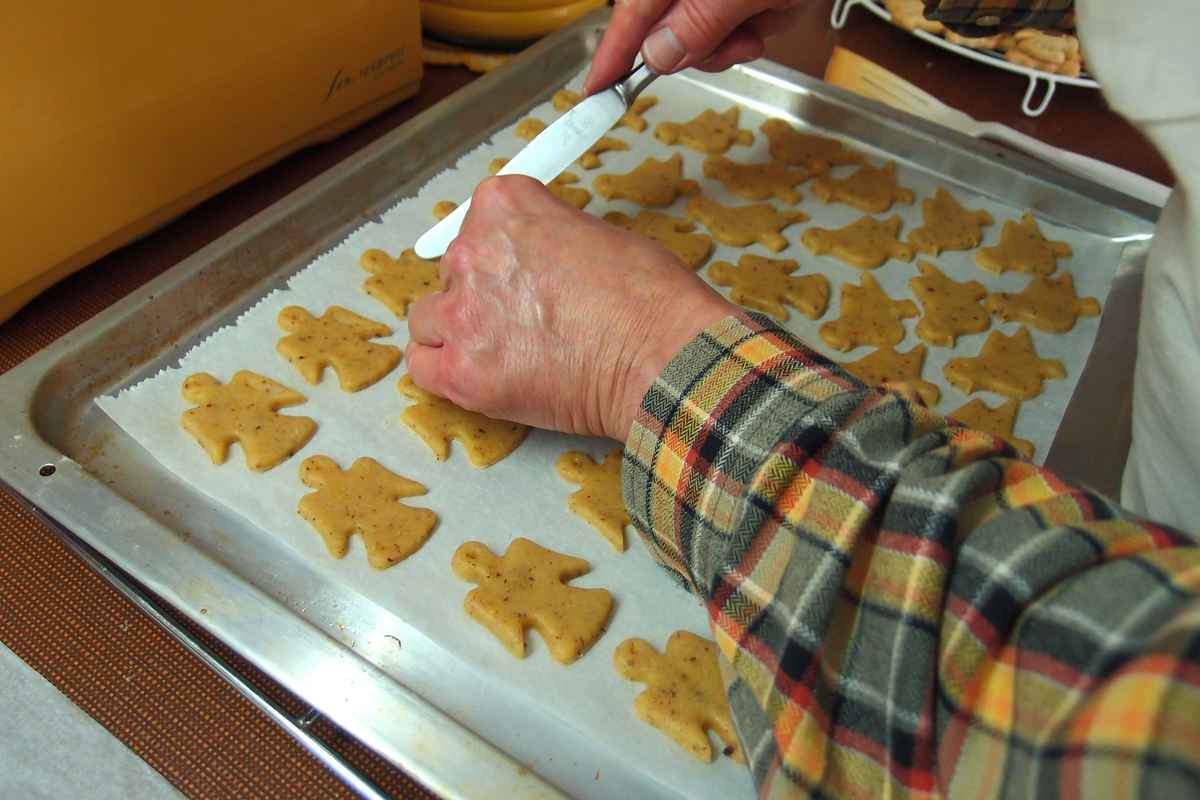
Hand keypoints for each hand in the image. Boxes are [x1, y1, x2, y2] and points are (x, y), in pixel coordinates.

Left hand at [405, 176, 732, 440]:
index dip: (504, 251)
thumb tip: (538, 259)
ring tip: (500, 351)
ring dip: (457, 331)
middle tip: (523, 318)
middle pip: (452, 270)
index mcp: (504, 207)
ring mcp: (462, 315)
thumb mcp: (599, 233)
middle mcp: (472, 253)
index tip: (521, 270)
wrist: (660, 357)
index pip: (478, 220)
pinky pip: (422, 367)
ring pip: (429, 319)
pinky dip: (444, 372)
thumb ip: (549, 237)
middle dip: (481, 292)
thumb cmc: (649, 298)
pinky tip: (477, 375)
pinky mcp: (461, 372)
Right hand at [585, 0, 801, 93]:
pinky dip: (765, 19)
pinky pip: (739, 21)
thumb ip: (700, 20)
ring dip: (745, 34)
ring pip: (709, 35)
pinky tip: (782, 1)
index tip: (595, 94)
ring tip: (774, 5)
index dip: (611, 59)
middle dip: (711, 47)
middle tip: (745, 37)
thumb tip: (656, 56)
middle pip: (670, 34)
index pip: (628, 17)